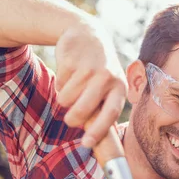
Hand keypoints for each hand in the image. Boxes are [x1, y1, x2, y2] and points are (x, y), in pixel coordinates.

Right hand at [54, 21, 126, 146]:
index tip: (86, 144)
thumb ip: (103, 108)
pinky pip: (59, 84)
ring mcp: (89, 68)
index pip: (111, 113)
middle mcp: (107, 77)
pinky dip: (60, 83)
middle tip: (69, 120)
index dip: (98, 130)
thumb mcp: (108, 85)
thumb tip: (94, 142)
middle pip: (84, 109)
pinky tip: (69, 72)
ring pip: (66, 98)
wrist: (87, 34)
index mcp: (119, 87)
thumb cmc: (98, 70)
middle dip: (73, 119)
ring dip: (64, 98)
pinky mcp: (72, 60)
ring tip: (73, 87)